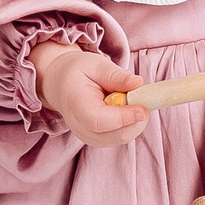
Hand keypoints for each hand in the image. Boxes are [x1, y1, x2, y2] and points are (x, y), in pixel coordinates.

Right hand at [32, 42, 148, 148]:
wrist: (62, 86)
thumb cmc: (79, 73)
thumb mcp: (96, 65)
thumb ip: (116, 75)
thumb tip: (138, 83)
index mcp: (75, 103)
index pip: (98, 120)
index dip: (123, 118)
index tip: (142, 109)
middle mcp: (79, 126)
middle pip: (115, 134)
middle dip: (136, 119)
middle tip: (142, 96)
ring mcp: (88, 137)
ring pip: (122, 137)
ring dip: (135, 120)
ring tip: (128, 98)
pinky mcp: (98, 140)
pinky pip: (122, 136)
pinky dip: (131, 123)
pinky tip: (125, 108)